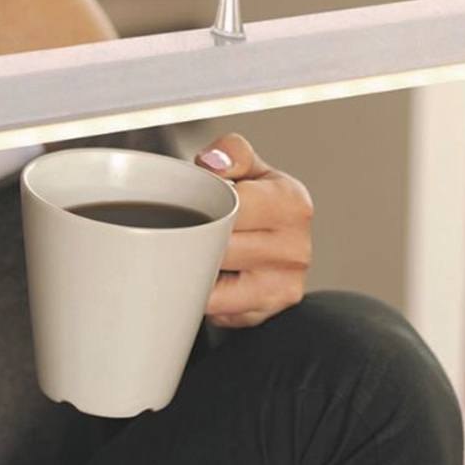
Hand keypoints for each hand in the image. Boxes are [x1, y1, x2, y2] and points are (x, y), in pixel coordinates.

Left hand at [195, 133, 313, 328]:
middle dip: (189, 242)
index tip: (184, 209)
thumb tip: (213, 163)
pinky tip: (201, 279)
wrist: (273, 245)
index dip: (199, 208)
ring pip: (212, 283)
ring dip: (190, 272)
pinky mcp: (264, 312)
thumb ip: (231, 152)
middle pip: (218, 248)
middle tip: (170, 235)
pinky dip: (200, 295)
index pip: (231, 207)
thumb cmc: (256, 205)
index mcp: (291, 203)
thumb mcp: (247, 167)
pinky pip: (215, 308)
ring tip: (183, 256)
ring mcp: (282, 285)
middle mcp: (294, 247)